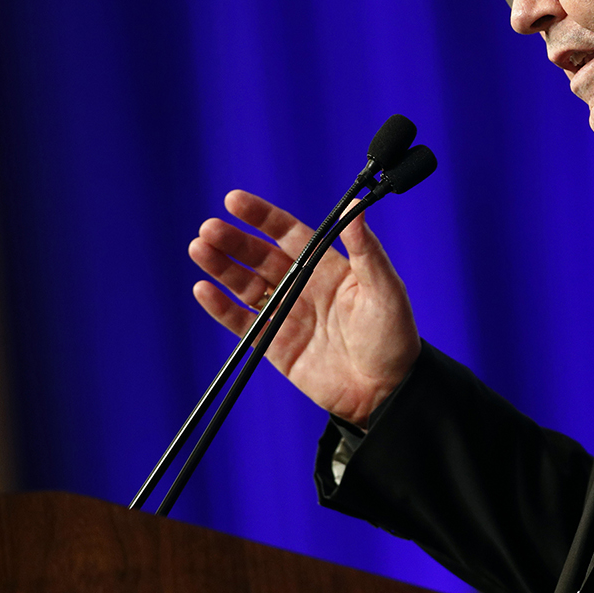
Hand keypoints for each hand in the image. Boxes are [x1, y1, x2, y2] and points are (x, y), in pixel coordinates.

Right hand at [189, 189, 421, 426]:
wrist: (388, 392)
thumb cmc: (394, 337)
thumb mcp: (385, 288)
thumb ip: (366, 249)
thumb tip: (355, 206)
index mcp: (330, 268)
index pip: (289, 235)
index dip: (262, 218)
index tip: (234, 201)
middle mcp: (305, 288)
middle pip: (261, 258)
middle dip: (235, 242)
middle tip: (209, 228)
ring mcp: (289, 316)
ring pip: (247, 286)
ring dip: (222, 268)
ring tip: (199, 249)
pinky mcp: (276, 347)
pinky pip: (243, 323)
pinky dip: (222, 308)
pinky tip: (203, 290)